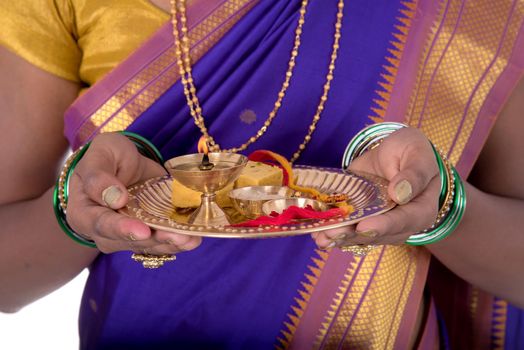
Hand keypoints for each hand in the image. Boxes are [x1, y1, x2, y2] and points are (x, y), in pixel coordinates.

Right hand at [66, 133, 201, 254]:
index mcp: (84, 212)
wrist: (124, 163)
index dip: (122, 229)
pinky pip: (162, 242)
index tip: (143, 230)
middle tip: (177, 236)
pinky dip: (180, 242)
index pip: (101, 224)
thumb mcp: (101, 153)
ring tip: (190, 239)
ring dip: (171, 243)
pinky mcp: (149, 233)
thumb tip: (115, 197)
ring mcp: (128, 235)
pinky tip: (195, 239)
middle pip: (129, 240)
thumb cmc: (107, 157)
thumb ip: (100, 175)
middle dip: (155, 240)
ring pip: (149, 245)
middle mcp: (105, 231)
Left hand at [312, 127, 439, 248]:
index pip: (404, 220)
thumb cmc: (410, 151)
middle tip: (332, 233)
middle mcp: (401, 224)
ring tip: (321, 237)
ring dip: (340, 238)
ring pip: (360, 237)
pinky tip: (316, 234)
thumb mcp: (416, 153)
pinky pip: (349, 231)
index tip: (364, 226)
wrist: (394, 154)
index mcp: (421, 208)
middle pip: (378, 234)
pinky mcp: (362, 221)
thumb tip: (400, 193)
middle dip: (353, 235)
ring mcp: (380, 225)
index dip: (383, 225)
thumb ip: (413, 174)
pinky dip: (332, 233)